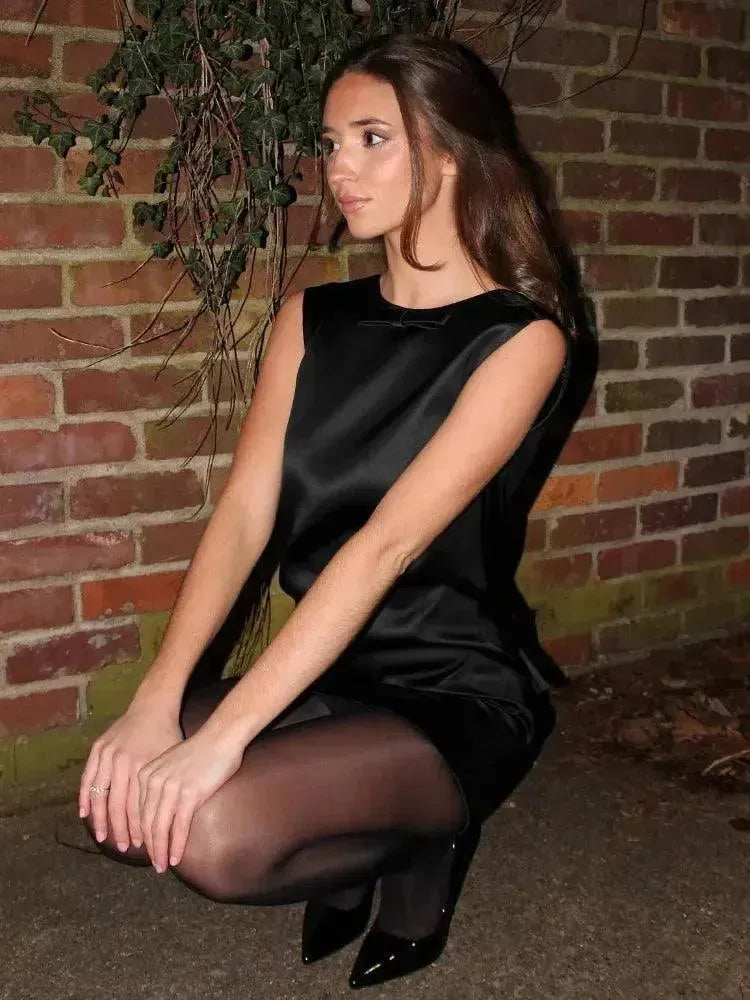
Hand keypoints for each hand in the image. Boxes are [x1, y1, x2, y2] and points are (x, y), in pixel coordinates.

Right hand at [79, 704, 182, 851]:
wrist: (153, 707)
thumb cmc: (169, 736)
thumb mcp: (172, 761)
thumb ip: (168, 788)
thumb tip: (173, 822)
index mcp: (144, 767)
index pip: (139, 807)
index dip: (140, 828)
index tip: (143, 845)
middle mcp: (124, 763)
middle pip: (119, 805)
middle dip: (121, 830)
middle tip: (125, 848)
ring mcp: (108, 755)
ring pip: (101, 795)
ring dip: (101, 820)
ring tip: (103, 837)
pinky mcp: (98, 748)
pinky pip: (88, 778)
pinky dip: (85, 797)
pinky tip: (85, 814)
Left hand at [137, 727, 244, 872]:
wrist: (221, 737)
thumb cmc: (201, 751)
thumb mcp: (172, 766)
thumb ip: (162, 785)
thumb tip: (160, 809)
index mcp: (146, 774)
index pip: (138, 811)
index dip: (141, 833)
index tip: (143, 849)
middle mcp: (153, 782)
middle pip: (146, 822)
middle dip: (150, 847)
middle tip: (154, 864)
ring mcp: (171, 788)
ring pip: (160, 828)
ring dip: (160, 851)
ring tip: (162, 866)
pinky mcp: (189, 794)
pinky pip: (179, 827)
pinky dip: (176, 845)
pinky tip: (176, 857)